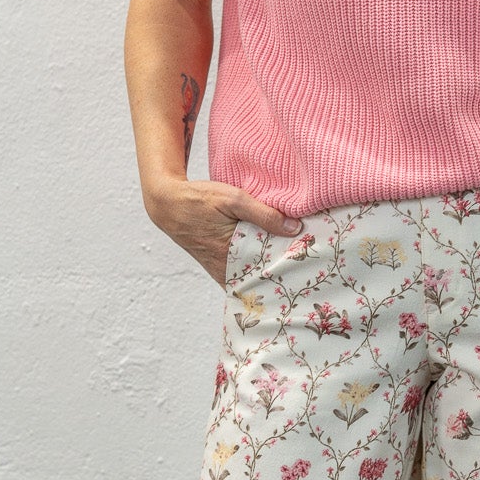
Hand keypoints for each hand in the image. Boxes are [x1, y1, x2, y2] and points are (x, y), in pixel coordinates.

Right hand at [142, 177, 302, 287]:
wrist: (168, 205)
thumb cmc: (199, 200)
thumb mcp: (232, 199)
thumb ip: (264, 213)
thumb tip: (295, 228)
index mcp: (232, 257)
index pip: (268, 273)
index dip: (291, 272)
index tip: (311, 270)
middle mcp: (227, 270)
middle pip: (263, 280)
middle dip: (285, 276)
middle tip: (311, 271)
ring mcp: (221, 271)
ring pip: (253, 279)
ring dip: (272, 274)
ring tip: (298, 268)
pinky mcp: (218, 267)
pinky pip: (242, 276)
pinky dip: (257, 272)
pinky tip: (274, 264)